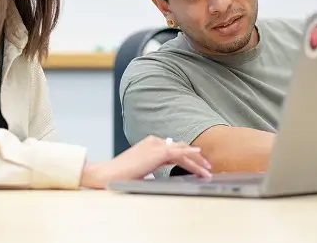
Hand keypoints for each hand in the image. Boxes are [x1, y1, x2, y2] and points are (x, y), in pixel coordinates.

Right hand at [79, 136, 211, 188]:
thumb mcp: (141, 169)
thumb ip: (152, 168)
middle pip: (180, 147)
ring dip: (197, 161)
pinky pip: (180, 154)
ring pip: (183, 151)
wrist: (108, 174)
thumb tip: (160, 173)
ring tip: (208, 170)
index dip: (186, 155)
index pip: (173, 148)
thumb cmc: (121, 175)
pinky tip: (201, 165)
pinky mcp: (158, 152)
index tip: (196, 163)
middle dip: (195, 157)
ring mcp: (156, 145)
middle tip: (207, 166)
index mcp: (149, 144)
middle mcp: (154, 141)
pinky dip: (192, 159)